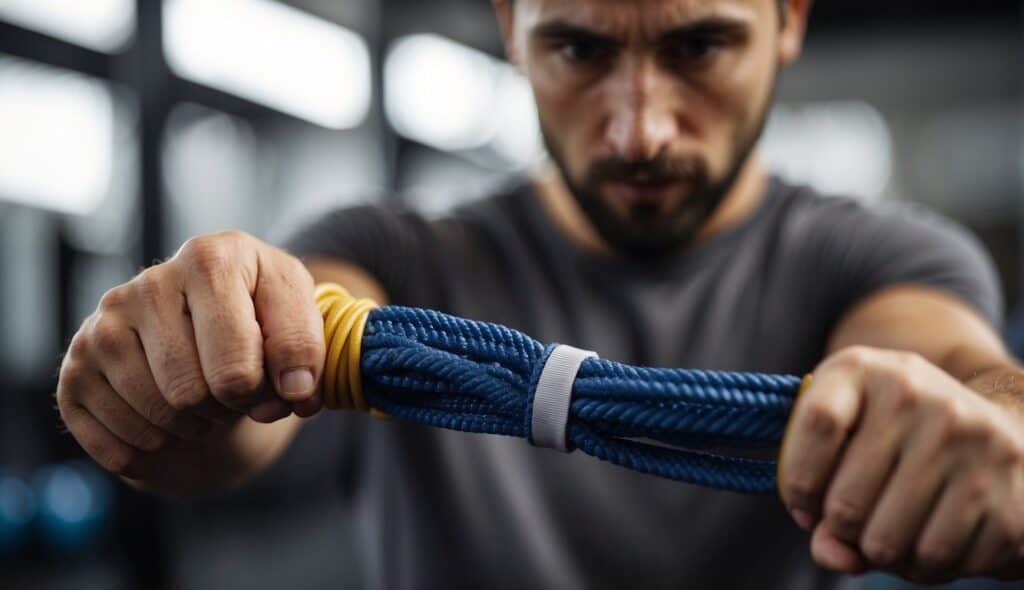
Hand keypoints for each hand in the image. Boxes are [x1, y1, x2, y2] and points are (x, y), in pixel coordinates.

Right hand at [56, 230, 324, 480]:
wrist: (212, 332)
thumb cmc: (261, 325)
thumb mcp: (300, 321)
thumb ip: (308, 353)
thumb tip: (292, 392)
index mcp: (210, 259)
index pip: (236, 362)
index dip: (264, 392)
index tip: (278, 386)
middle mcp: (149, 283)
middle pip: (191, 392)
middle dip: (225, 409)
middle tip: (234, 394)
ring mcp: (104, 321)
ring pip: (154, 415)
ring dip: (191, 428)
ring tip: (204, 403)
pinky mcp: (76, 364)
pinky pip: (116, 438)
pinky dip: (151, 448)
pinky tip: (165, 423)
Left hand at [778, 346, 1023, 583]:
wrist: (1000, 426)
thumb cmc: (896, 437)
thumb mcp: (846, 438)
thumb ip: (819, 495)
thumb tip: (835, 555)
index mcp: (862, 369)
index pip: (819, 423)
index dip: (799, 481)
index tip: (804, 508)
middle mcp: (918, 396)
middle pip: (846, 502)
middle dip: (841, 530)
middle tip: (855, 523)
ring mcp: (968, 440)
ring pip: (888, 542)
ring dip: (881, 554)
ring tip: (891, 531)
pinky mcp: (1007, 491)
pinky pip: (938, 561)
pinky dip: (924, 567)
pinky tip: (930, 538)